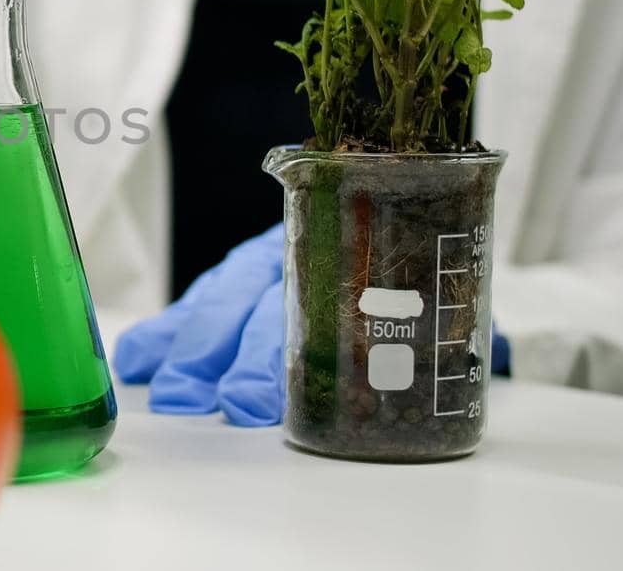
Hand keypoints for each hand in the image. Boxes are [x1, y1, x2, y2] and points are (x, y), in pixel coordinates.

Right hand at [115, 225, 513, 424]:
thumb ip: (463, 328)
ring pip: (218, 300)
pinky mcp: (235, 278)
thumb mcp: (460, 304)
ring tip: (170, 395)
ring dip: (188, 350)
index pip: (310, 306)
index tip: (262, 399)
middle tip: (210, 402)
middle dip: (226, 357)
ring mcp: (262, 262)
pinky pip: (197, 302)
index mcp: (354, 252)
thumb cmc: (434, 283)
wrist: (408, 220)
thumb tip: (483, 354)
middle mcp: (301, 252)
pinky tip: (139, 361)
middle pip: (253, 304)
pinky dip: (165, 331)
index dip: (280, 356)